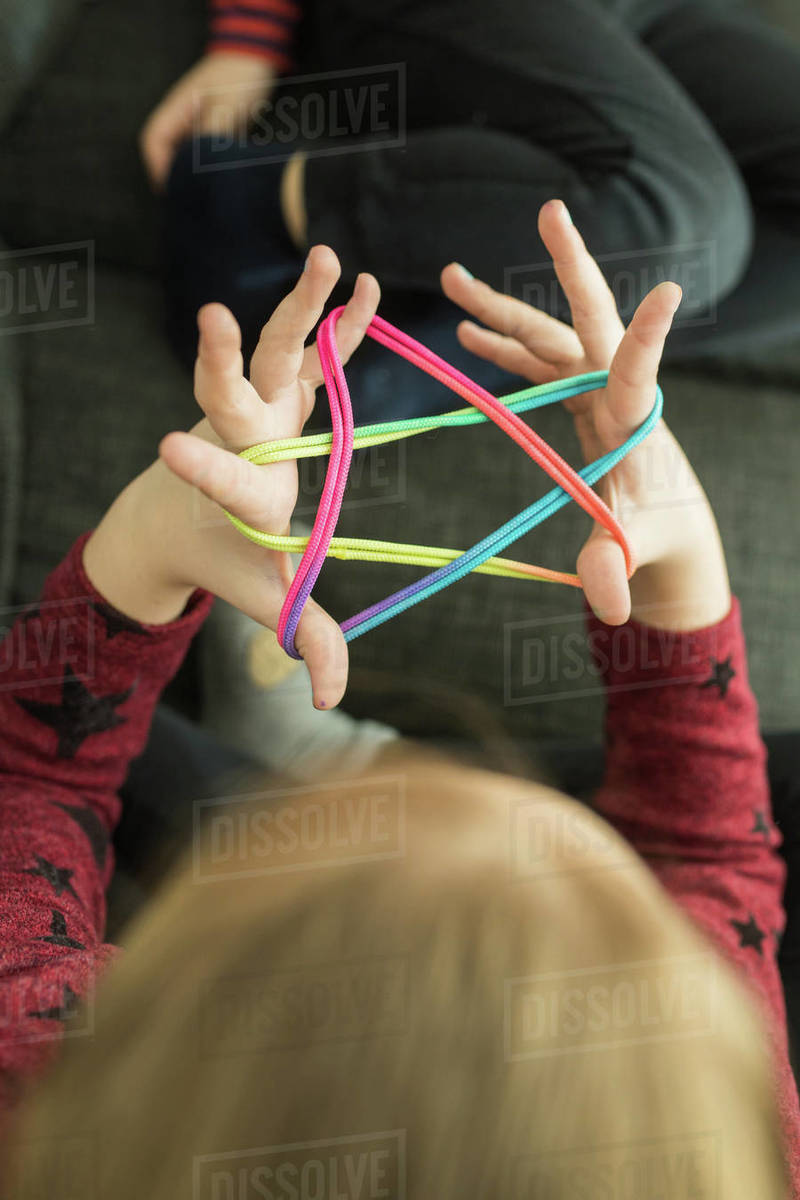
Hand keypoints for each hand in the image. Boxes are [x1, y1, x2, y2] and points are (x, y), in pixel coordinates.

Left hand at [83, 247, 379, 708]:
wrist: (177, 514)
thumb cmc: (225, 557)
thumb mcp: (265, 597)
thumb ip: (305, 637)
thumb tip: (331, 702)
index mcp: (236, 495)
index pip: (219, 480)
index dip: (199, 466)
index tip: (165, 446)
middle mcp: (240, 441)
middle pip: (235, 393)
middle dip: (220, 359)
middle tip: (211, 318)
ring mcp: (257, 410)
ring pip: (276, 352)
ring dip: (302, 309)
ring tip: (331, 258)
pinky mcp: (275, 394)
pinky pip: (311, 353)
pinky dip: (337, 325)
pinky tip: (364, 288)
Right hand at [140, 52, 275, 190]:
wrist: (256, 56)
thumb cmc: (239, 77)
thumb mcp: (226, 108)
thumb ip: (209, 137)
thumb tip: (198, 168)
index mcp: (177, 109)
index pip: (153, 141)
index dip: (158, 167)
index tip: (172, 190)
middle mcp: (182, 119)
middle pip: (166, 153)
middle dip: (174, 177)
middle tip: (191, 200)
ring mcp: (196, 125)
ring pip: (184, 156)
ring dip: (191, 175)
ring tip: (204, 196)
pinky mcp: (211, 132)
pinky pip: (202, 155)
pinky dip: (207, 169)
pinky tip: (219, 182)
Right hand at [441, 200, 730, 630]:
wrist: (666, 528)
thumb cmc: (656, 539)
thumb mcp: (634, 555)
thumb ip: (617, 571)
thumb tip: (606, 602)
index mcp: (634, 424)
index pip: (638, 374)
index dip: (649, 336)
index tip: (668, 291)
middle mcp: (615, 394)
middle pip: (586, 322)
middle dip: (569, 267)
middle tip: (550, 211)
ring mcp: (595, 391)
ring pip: (548, 336)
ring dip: (501, 310)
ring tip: (451, 279)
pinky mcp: (578, 399)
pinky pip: (538, 364)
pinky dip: (505, 349)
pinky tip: (469, 336)